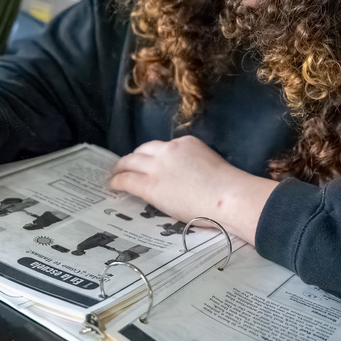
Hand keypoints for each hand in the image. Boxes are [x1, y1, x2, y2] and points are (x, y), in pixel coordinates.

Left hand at [109, 135, 277, 245]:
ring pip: (130, 162)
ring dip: (120, 167)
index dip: (154, 156)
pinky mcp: (150, 185)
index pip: (164, 148)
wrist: (227, 197)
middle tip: (126, 166)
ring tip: (114, 174)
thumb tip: (190, 180)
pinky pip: (127, 180)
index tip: (150, 163)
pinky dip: (117, 181)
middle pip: (143, 150)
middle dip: (133, 158)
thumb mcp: (211, 166)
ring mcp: (157, 166)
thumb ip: (196, 167)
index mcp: (187, 143)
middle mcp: (169, 150)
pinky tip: (112, 186)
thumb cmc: (229, 190)